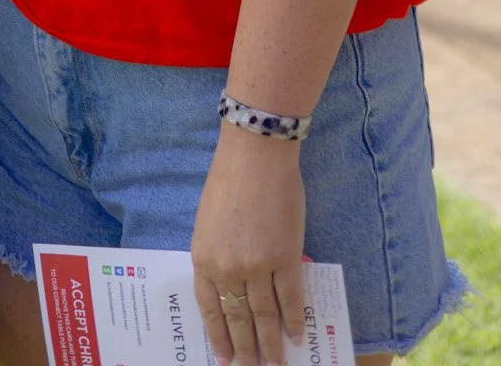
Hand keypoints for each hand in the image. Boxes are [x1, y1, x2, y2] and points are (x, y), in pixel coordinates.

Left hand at [191, 124, 305, 365]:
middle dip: (246, 349)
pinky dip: (296, 320)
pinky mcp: (285, 258)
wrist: (255, 155)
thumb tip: (233, 286)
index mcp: (203, 258)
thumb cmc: (228, 181)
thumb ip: (217, 256)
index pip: (210, 309)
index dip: (219, 335)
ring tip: (277, 363)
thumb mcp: (208, 222)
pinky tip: (298, 335)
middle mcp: (227, 269)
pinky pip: (291, 299)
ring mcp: (257, 267)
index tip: (224, 357)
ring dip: (272, 344)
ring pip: (265, 316)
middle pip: (238, 319)